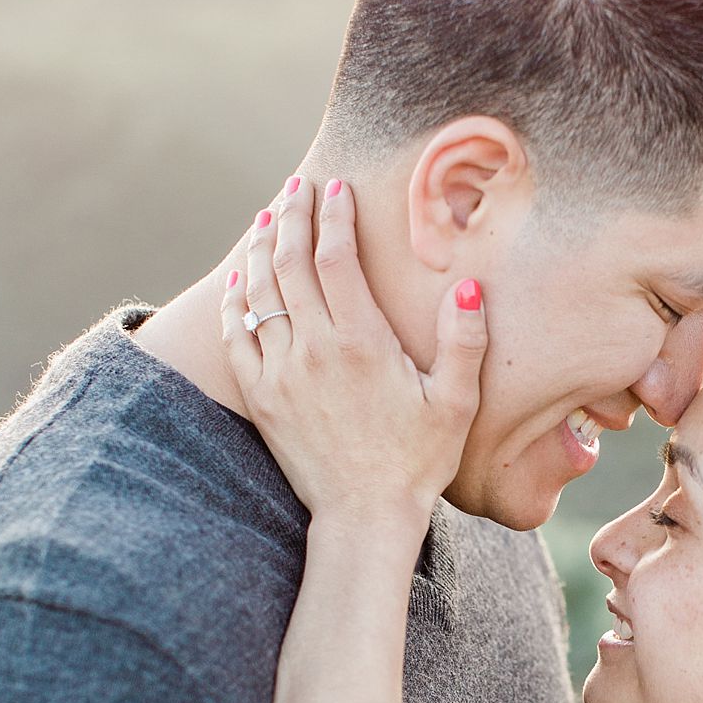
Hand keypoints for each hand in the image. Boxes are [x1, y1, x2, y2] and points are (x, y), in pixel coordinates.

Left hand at [221, 177, 486, 529]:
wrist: (364, 516)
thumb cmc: (418, 461)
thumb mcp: (457, 403)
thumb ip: (465, 342)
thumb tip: (467, 286)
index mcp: (362, 342)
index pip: (337, 257)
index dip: (335, 215)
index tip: (337, 187)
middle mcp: (314, 349)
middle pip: (292, 263)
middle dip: (293, 217)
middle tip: (296, 189)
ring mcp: (281, 373)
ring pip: (260, 293)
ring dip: (262, 250)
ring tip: (269, 220)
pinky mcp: (261, 398)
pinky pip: (235, 337)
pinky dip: (234, 303)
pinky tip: (238, 283)